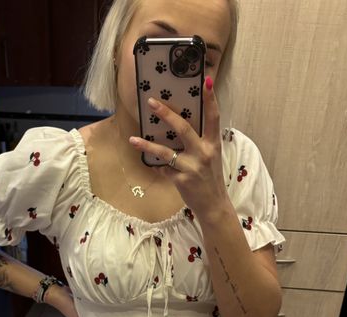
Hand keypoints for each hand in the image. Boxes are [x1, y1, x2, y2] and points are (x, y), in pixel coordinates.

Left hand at [129, 77, 228, 219]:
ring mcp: (191, 167)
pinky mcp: (181, 180)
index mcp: (213, 144)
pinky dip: (157, 166)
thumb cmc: (210, 178)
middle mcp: (203, 153)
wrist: (213, 205)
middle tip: (151, 102)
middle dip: (166, 114)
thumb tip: (177, 126)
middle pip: (183, 128)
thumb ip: (199, 142)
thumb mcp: (210, 157)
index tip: (206, 80)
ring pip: (165, 152)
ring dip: (147, 145)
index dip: (211, 99)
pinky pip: (163, 169)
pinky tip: (152, 164)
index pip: (214, 117)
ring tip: (133, 139)